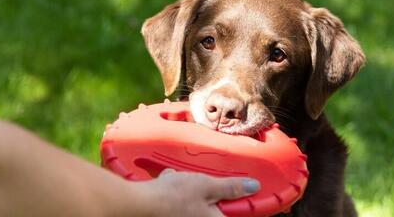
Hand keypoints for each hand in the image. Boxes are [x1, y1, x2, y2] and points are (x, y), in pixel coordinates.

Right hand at [136, 168, 259, 216]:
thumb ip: (231, 187)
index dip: (238, 203)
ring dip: (191, 189)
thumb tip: (253, 187)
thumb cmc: (173, 197)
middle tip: (202, 182)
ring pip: (197, 204)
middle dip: (210, 192)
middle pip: (215, 209)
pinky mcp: (172, 215)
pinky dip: (177, 191)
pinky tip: (170, 183)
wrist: (140, 204)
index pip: (236, 214)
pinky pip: (181, 204)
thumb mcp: (206, 185)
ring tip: (181, 181)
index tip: (239, 193)